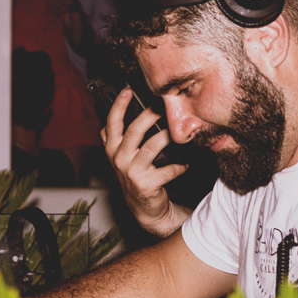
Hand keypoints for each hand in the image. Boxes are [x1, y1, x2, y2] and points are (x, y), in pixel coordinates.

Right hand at [102, 87, 189, 236]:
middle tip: (164, 105)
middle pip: (134, 131)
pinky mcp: (146, 184)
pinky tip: (185, 163)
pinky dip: (179, 165)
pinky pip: (167, 170)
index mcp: (112, 149)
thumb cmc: (137, 175)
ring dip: (168, 137)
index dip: (118, 106)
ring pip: (152, 146)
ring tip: (179, 131)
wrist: (144, 207)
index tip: (127, 90)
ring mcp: (131, 172)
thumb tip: (128, 108)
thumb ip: (119, 136)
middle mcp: (119, 159)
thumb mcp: (121, 155)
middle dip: (150, 115)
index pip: (111, 123)